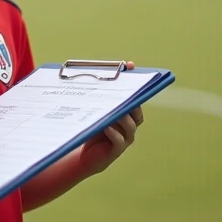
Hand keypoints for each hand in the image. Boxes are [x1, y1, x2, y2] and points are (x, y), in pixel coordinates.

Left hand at [78, 60, 143, 176]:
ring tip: (116, 110)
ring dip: (123, 116)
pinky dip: (114, 132)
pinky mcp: (116, 150)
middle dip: (132, 100)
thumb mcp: (94, 111)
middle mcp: (129, 126)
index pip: (135, 97)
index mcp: (126, 114)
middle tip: (126, 91)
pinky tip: (105, 126)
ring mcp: (124, 138)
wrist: (84, 155)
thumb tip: (92, 74)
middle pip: (137, 112)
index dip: (134, 82)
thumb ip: (97, 96)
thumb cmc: (91, 129)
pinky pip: (119, 140)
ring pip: (130, 125)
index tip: (129, 66)